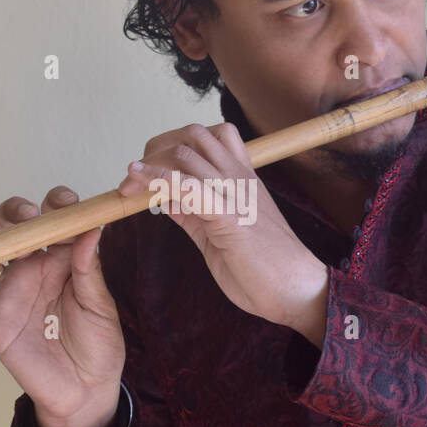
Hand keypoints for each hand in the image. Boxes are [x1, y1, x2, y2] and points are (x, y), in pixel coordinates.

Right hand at [0, 187, 126, 426]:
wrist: (85, 391)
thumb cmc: (99, 344)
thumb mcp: (100, 306)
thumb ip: (90, 270)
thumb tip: (91, 230)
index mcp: (62, 259)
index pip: (53, 218)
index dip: (55, 203)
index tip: (63, 202)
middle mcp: (31, 268)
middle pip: (11, 226)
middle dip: (13, 213)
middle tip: (28, 220)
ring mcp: (9, 294)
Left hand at [117, 122, 328, 345]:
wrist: (297, 291)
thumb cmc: (263, 268)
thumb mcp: (219, 233)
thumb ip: (194, 213)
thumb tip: (166, 199)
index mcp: (242, 179)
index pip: (206, 137)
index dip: (170, 146)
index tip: (144, 172)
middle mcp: (239, 177)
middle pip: (192, 135)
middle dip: (156, 148)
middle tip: (132, 179)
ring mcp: (236, 193)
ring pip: (187, 153)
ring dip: (150, 164)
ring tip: (128, 185)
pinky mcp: (229, 216)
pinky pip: (189, 186)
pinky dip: (158, 179)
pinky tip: (137, 183)